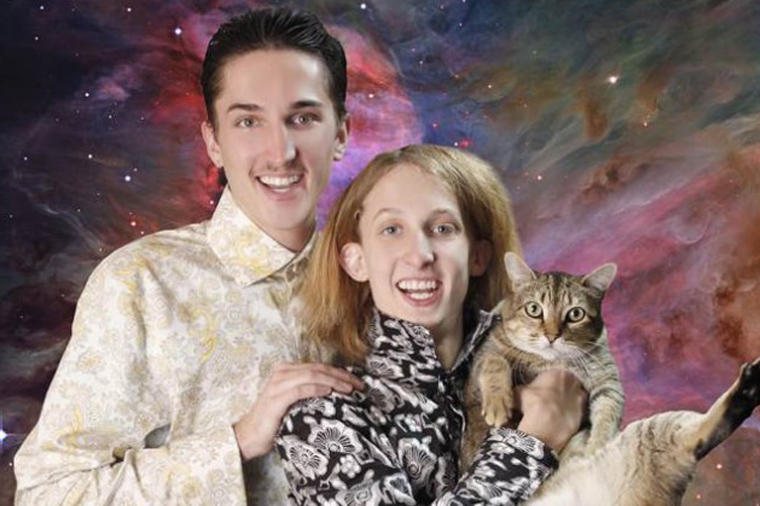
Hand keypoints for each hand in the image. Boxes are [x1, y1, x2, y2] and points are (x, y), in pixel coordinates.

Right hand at [233, 362, 363, 460]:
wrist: (249, 436)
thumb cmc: (274, 421)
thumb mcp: (294, 402)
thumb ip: (309, 392)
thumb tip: (337, 393)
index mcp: (287, 371)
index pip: (319, 367)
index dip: (340, 373)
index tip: (357, 382)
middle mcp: (282, 373)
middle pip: (318, 369)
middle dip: (341, 376)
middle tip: (359, 385)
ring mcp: (277, 385)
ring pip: (311, 375)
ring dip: (333, 381)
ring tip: (348, 389)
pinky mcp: (275, 399)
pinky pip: (299, 389)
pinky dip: (316, 389)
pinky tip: (328, 392)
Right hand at [515, 370, 586, 452]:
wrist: (546, 423)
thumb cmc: (532, 402)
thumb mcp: (520, 392)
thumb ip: (523, 388)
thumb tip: (520, 390)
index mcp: (558, 372)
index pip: (555, 374)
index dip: (549, 382)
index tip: (544, 388)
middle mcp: (573, 381)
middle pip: (568, 383)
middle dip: (562, 389)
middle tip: (553, 398)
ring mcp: (581, 397)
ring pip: (576, 396)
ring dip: (570, 401)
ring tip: (559, 409)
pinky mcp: (584, 413)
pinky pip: (579, 411)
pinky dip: (573, 414)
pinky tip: (564, 419)